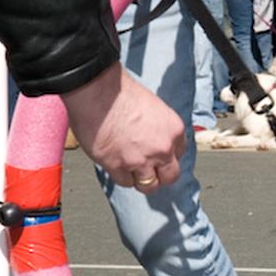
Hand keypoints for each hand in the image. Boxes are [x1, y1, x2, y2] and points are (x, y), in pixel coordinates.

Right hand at [61, 64, 185, 192]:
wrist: (97, 91)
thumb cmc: (120, 92)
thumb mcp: (153, 107)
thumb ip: (158, 128)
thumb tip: (153, 140)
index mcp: (174, 130)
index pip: (179, 153)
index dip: (167, 156)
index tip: (159, 157)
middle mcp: (163, 148)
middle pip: (170, 176)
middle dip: (160, 176)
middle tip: (150, 171)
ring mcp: (141, 160)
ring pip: (149, 185)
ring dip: (141, 180)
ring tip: (131, 169)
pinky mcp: (118, 166)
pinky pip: (125, 182)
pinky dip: (121, 176)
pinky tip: (116, 164)